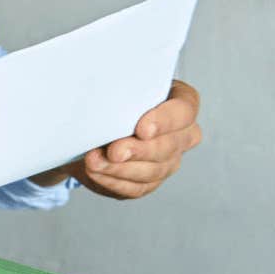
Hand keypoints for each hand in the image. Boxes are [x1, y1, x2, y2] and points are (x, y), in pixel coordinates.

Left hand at [31, 79, 203, 198]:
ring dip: (120, 168)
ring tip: (93, 161)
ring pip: (152, 171)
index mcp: (180, 103)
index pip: (184, 110)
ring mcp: (168, 160)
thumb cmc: (109, 97)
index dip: (165, 121)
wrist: (90, 124)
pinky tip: (95, 171)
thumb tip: (101, 95)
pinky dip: (112, 181)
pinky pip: (135, 187)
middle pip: (169, 146)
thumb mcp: (113, 86)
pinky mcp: (149, 181)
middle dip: (139, 150)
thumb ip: (117, 88)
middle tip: (114, 151)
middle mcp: (181, 135)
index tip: (141, 128)